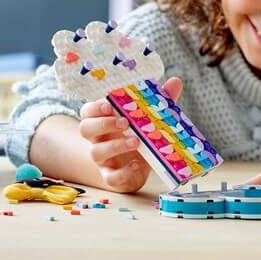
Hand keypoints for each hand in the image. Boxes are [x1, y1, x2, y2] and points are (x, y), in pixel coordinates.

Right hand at [78, 77, 182, 193]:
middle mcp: (98, 138)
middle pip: (85, 129)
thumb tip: (175, 81)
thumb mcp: (148, 117)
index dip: (94, 108)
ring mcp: (103, 159)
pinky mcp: (111, 176)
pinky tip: (137, 165)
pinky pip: (110, 177)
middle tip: (125, 122)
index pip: (87, 111)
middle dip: (102, 124)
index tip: (109, 105)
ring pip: (96, 153)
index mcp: (103, 120)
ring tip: (136, 141)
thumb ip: (157, 101)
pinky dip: (123, 172)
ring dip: (115, 146)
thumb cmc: (139, 134)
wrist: (139, 165)